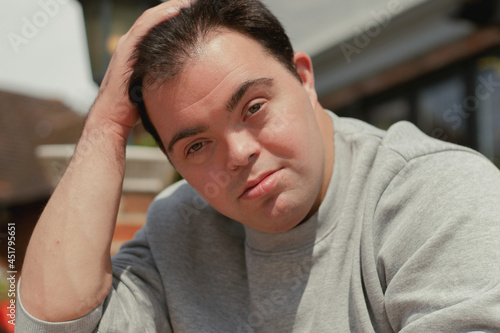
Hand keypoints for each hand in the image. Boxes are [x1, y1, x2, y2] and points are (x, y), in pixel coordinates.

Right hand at [89, 0, 190, 140]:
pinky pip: (145, 26)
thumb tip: (194, 81)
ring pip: (152, 17)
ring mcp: (127, 45)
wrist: (112, 119)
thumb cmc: (134, 109)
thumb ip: (168, 78)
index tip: (198, 15)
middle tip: (197, 4)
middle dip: (177, 8)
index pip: (161, 27)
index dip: (178, 18)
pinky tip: (177, 9)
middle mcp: (132, 44)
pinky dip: (161, 15)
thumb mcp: (156, 87)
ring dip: (172, 6)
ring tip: (191, 2)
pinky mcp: (126, 50)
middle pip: (157, 18)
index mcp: (139, 51)